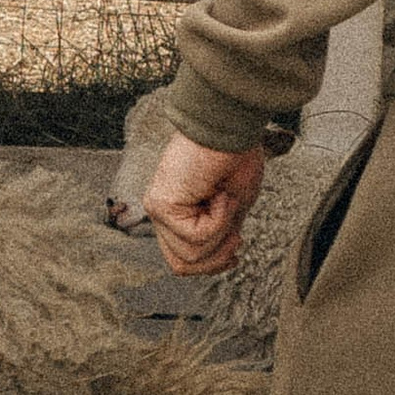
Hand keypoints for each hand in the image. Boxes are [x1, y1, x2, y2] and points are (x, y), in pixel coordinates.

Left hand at [143, 133, 267, 277]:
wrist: (231, 129)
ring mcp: (158, 209)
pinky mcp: (159, 205)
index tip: (236, 252)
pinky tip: (219, 194)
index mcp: (178, 213)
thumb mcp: (231, 209)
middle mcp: (162, 213)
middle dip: (217, 258)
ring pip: (189, 256)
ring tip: (224, 201)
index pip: (183, 259)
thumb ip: (219, 235)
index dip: (212, 265)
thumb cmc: (235, 158)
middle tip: (236, 233)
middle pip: (182, 265)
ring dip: (220, 234)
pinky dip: (218, 220)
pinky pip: (194, 237)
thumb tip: (223, 259)